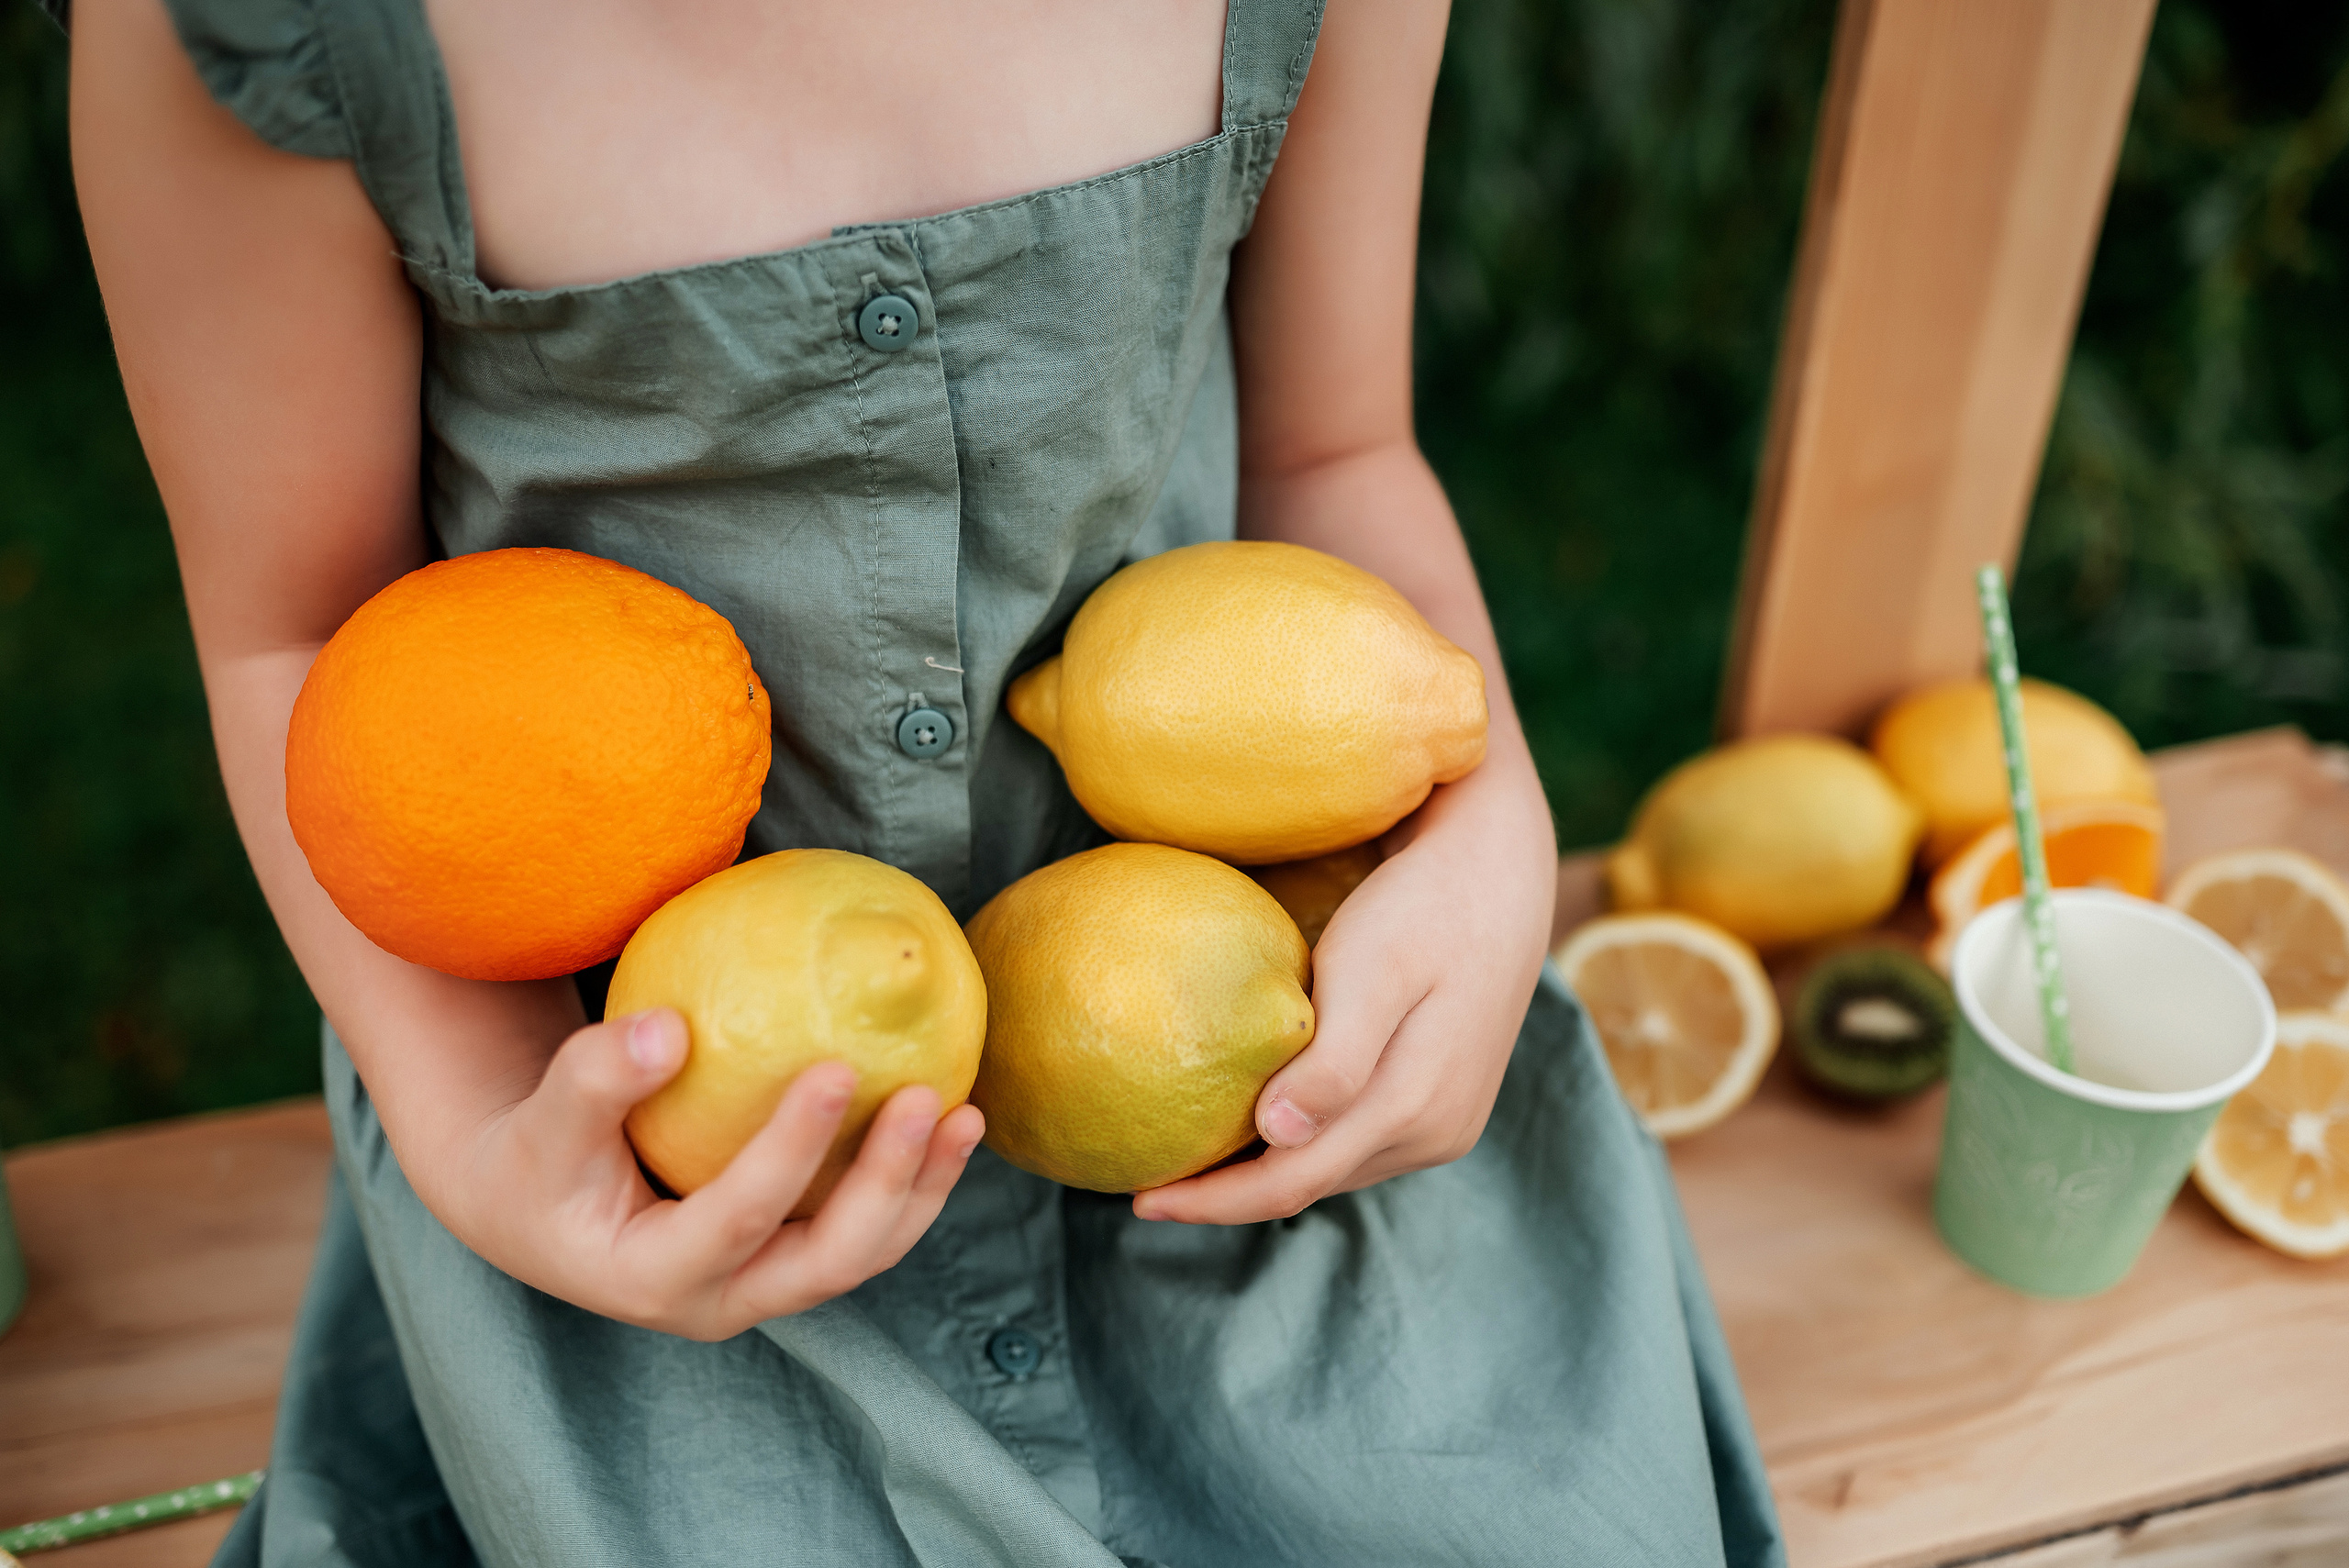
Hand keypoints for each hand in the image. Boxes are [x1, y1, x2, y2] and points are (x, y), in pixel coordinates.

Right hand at [438, 1008, 984, 1339]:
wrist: (537, 1203)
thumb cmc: (536, 1152)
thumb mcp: (543, 1118)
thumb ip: (596, 1075)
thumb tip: (668, 1029)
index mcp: (654, 1277)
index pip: (739, 1216)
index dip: (792, 1149)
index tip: (835, 1065)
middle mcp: (721, 1300)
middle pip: (828, 1262)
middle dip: (887, 1184)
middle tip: (927, 1098)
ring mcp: (763, 1287)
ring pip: (863, 1255)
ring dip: (920, 1189)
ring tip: (964, 1112)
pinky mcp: (791, 1259)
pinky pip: (865, 1228)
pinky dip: (911, 1182)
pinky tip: (947, 1116)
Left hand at [1133, 750, 1555, 1223]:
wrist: (1500, 868)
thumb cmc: (1424, 905)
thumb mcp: (1373, 965)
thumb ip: (1335, 1057)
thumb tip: (1278, 1133)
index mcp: (1413, 1106)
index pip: (1293, 1180)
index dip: (1215, 1200)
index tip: (1141, 1198)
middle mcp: (1434, 1131)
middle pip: (1311, 1184)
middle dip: (1229, 1194)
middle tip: (1147, 1184)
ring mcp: (1446, 1121)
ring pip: (1335, 1167)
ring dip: (1266, 1169)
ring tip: (1193, 1159)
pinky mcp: (1446, 1102)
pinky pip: (1358, 1141)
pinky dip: (1303, 1142)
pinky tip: (1261, 1123)